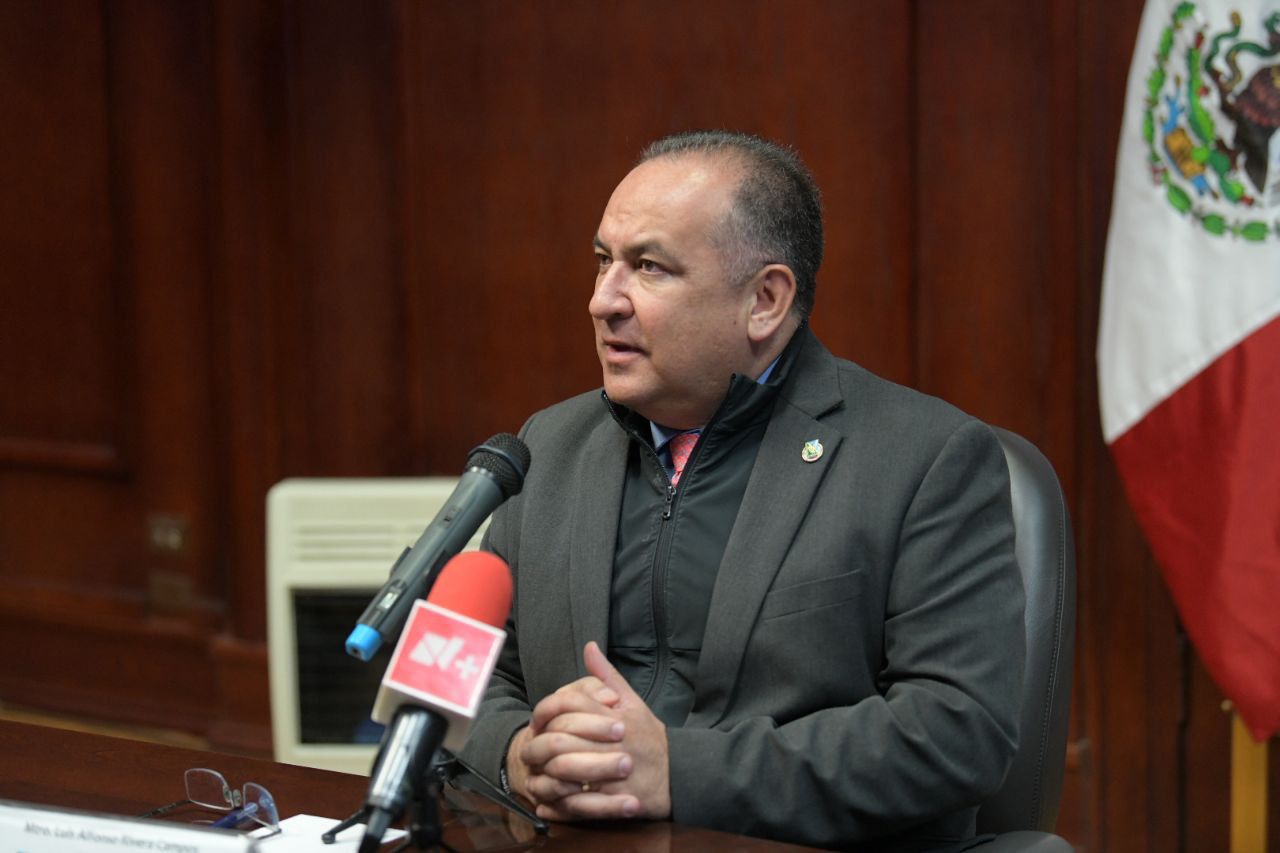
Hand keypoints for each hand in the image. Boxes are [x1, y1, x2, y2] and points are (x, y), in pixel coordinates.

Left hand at [518, 642, 670, 820]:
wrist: (679, 774)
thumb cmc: (650, 737)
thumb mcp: (633, 702)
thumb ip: (607, 676)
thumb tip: (589, 647)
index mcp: (616, 716)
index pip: (570, 705)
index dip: (546, 711)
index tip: (536, 722)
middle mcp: (614, 744)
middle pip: (562, 740)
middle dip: (538, 747)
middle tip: (527, 752)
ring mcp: (614, 774)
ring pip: (566, 773)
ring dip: (544, 775)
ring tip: (534, 775)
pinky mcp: (614, 803)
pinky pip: (577, 805)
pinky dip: (558, 805)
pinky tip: (546, 802)